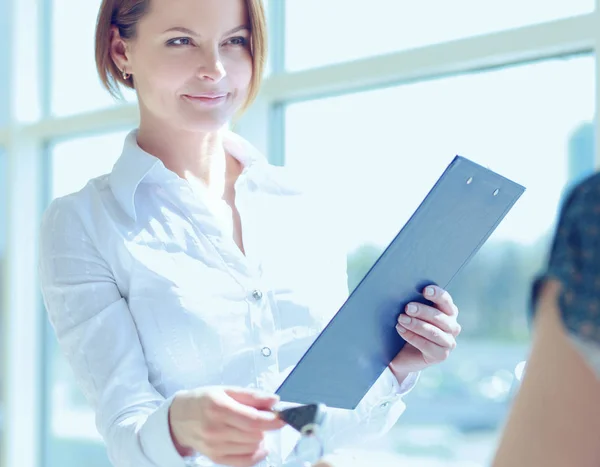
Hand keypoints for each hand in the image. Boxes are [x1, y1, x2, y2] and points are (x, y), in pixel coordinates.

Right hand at [169, 386, 285, 466]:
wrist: (179, 418)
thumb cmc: (203, 400)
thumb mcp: (226, 390)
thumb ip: (252, 395)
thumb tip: (274, 401)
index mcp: (219, 408)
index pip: (253, 420)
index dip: (273, 420)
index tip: (283, 417)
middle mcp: (216, 430)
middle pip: (255, 435)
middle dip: (266, 426)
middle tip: (264, 417)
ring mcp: (215, 447)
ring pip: (253, 447)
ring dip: (260, 437)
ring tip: (254, 427)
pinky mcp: (216, 458)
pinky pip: (245, 461)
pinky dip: (256, 453)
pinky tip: (256, 444)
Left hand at [390, 285, 460, 381]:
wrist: (404, 354)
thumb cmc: (409, 328)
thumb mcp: (413, 314)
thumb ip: (414, 305)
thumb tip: (403, 292)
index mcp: (448, 311)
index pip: (446, 301)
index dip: (437, 294)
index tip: (425, 290)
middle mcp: (452, 326)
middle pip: (440, 316)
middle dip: (423, 311)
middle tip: (408, 307)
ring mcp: (449, 342)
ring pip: (434, 331)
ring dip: (416, 324)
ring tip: (401, 319)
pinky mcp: (441, 355)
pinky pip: (427, 345)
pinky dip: (412, 336)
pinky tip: (401, 330)